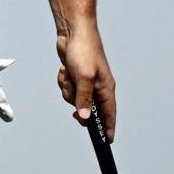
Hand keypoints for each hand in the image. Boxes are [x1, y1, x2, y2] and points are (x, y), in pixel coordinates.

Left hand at [56, 24, 117, 140]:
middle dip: (77, 104)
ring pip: (74, 99)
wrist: (72, 31)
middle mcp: (98, 87)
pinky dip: (63, 81)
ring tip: (68, 75)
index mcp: (106, 89)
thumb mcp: (84, 77)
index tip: (107, 142)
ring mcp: (86, 82)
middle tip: (73, 97)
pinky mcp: (75, 77)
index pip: (110, 114)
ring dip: (68, 90)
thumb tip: (84, 118)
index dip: (109, 128)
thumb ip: (84, 99)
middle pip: (87, 109)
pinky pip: (67, 88)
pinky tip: (64, 70)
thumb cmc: (84, 50)